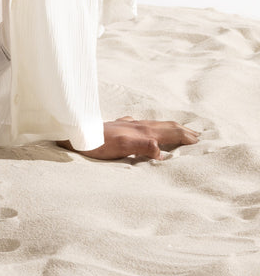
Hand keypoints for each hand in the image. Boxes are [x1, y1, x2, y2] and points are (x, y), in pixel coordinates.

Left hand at [62, 117, 199, 159]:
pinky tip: (148, 130)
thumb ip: (140, 147)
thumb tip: (161, 151)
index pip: (170, 131)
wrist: (74, 134)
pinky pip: (143, 127)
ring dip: (169, 128)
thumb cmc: (96, 143)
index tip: (202, 141)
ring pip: (154, 124)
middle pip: (165, 125)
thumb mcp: (120, 147)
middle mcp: (137, 125)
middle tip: (198, 135)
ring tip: (178, 130)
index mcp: (142, 130)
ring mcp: (128, 125)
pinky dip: (153, 129)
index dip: (186, 136)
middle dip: (182, 130)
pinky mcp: (119, 128)